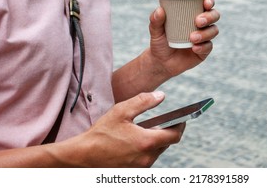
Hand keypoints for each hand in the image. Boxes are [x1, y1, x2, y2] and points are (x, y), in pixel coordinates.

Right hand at [66, 91, 184, 166]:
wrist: (83, 155)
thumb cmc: (101, 133)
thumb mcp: (122, 111)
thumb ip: (144, 101)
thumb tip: (161, 96)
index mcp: (146, 142)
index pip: (174, 135)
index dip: (181, 126)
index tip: (183, 118)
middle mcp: (147, 157)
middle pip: (167, 143)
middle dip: (167, 132)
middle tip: (163, 121)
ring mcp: (141, 166)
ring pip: (157, 151)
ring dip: (156, 140)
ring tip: (147, 129)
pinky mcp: (134, 171)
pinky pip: (148, 157)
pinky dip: (147, 148)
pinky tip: (137, 140)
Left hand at [149, 0, 219, 76]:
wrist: (161, 62)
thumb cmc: (160, 42)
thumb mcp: (155, 31)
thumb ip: (155, 20)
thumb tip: (159, 10)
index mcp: (191, 14)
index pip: (205, 4)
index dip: (209, 1)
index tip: (206, 3)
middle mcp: (201, 24)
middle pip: (214, 15)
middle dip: (209, 16)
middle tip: (198, 21)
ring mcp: (204, 37)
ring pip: (213, 30)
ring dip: (205, 33)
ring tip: (192, 38)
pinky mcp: (204, 50)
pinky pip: (209, 46)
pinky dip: (203, 46)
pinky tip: (194, 48)